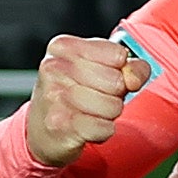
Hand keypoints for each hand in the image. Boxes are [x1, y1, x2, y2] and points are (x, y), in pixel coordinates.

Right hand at [24, 32, 147, 164]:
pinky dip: (103, 131)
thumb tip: (133, 78)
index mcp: (64, 47)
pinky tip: (87, 126)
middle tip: (97, 96)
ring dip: (109, 114)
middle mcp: (54, 67)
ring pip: (113, 106)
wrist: (43, 127)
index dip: (122, 70)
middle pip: (117, 82)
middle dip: (116, 94)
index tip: (108, 75)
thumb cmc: (77, 92)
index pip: (118, 54)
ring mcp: (54, 95)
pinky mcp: (59, 124)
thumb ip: (131, 66)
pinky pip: (104, 128)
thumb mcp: (102, 68)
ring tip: (91, 111)